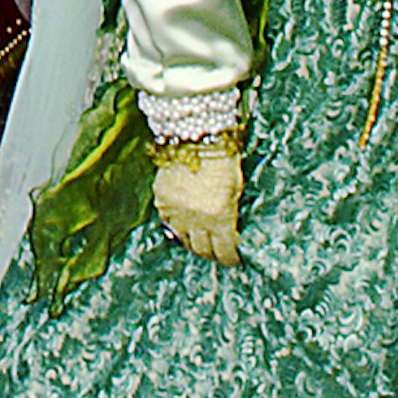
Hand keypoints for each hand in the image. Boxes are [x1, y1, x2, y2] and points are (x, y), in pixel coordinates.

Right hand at [152, 139, 242, 263]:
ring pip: (183, 240)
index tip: (233, 260)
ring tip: (200, 240)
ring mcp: (176, 210)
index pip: (225, 251)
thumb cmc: (224, 162)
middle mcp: (197, 219)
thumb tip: (230, 233)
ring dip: (193, 243)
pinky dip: (176, 226)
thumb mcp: (236, 191)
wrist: (198, 138)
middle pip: (202, 249)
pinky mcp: (162, 199)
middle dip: (212, 254)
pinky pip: (168, 222)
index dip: (230, 259)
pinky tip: (185, 224)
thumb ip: (231, 214)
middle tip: (217, 253)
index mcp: (220, 217)